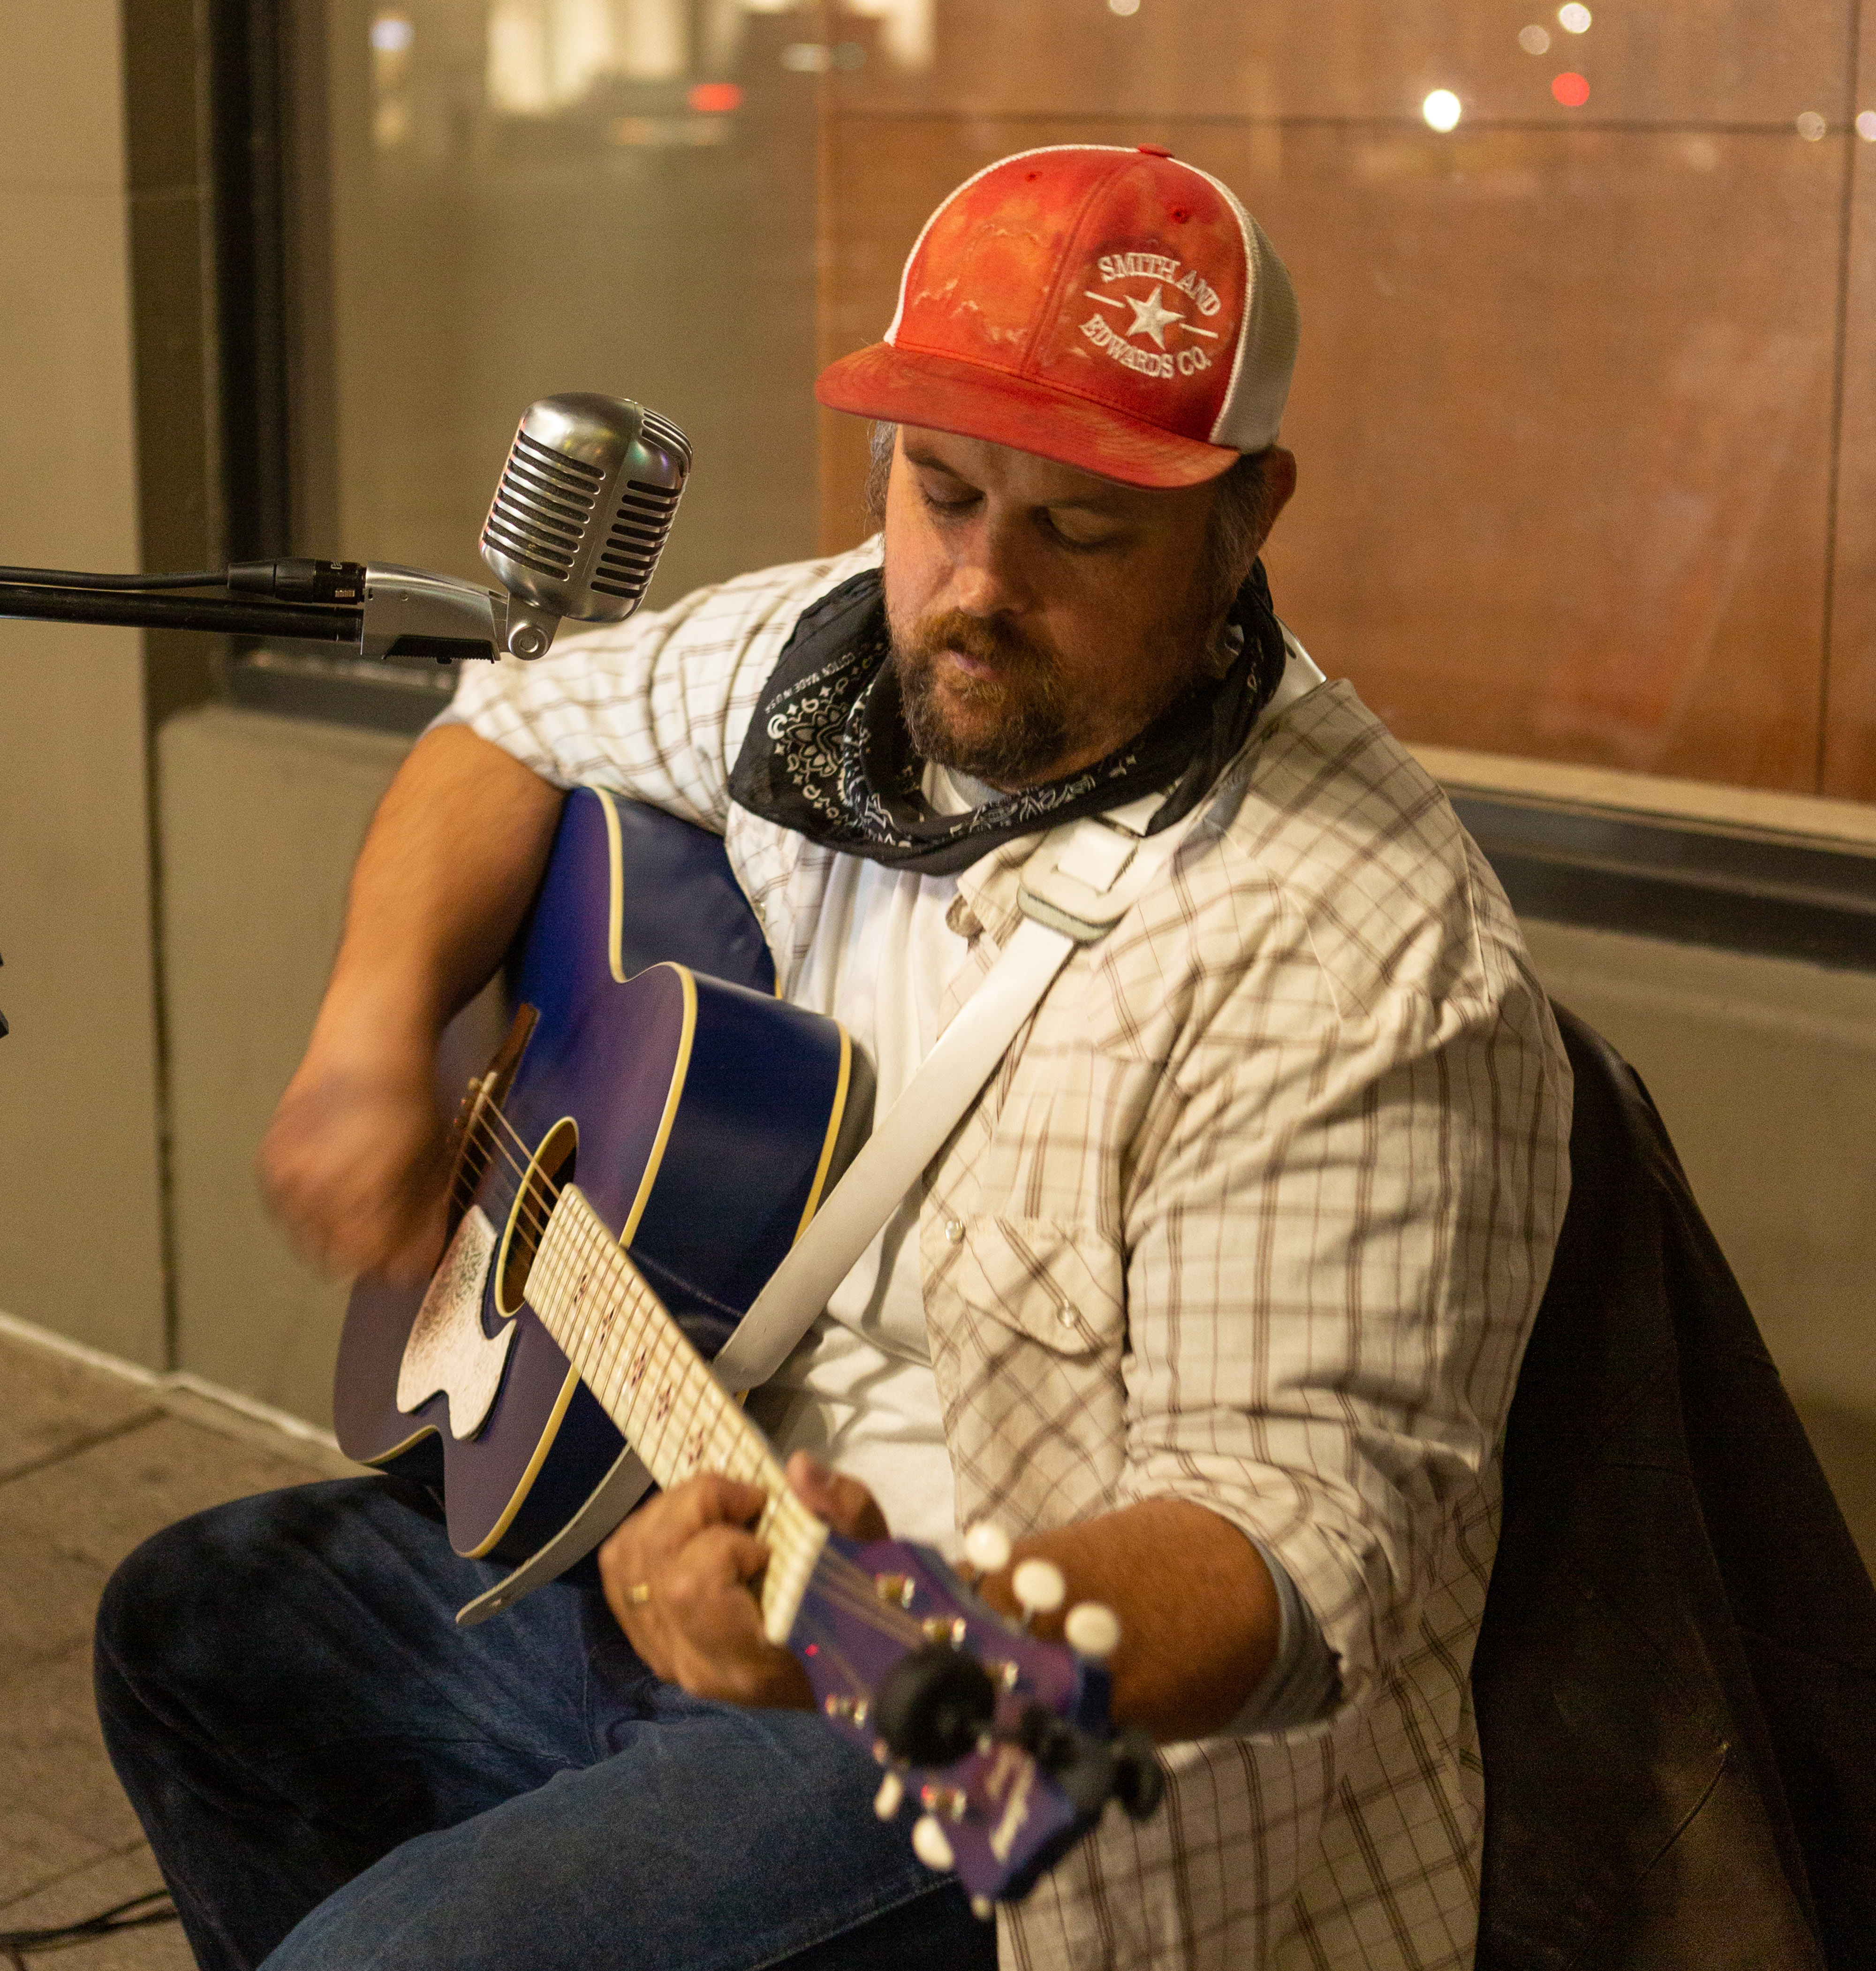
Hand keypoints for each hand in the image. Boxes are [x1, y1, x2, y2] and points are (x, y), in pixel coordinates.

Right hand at [259, 1053, 448, 1283]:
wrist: (364, 1045)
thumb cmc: (410, 1102)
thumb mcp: (433, 1162)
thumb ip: (424, 1221)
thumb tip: (416, 1269)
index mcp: (364, 1188)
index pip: (373, 1260)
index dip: (397, 1267)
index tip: (412, 1261)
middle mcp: (317, 1186)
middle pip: (339, 1260)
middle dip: (369, 1258)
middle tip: (392, 1237)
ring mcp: (285, 1176)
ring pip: (309, 1244)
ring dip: (338, 1239)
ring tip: (366, 1207)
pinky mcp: (267, 1166)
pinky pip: (287, 1217)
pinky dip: (311, 1216)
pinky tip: (336, 1190)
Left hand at [598, 1453, 887, 1705]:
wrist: (852, 1666)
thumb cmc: (864, 1611)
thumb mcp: (871, 1555)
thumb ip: (842, 1509)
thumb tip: (797, 1467)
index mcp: (751, 1659)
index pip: (692, 1589)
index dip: (721, 1541)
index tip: (766, 1528)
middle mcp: (696, 1665)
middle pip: (652, 1565)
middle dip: (693, 1506)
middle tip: (744, 1501)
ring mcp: (668, 1656)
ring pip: (625, 1563)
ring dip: (667, 1514)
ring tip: (716, 1511)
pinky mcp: (655, 1641)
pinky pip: (621, 1576)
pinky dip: (648, 1535)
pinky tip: (693, 1531)